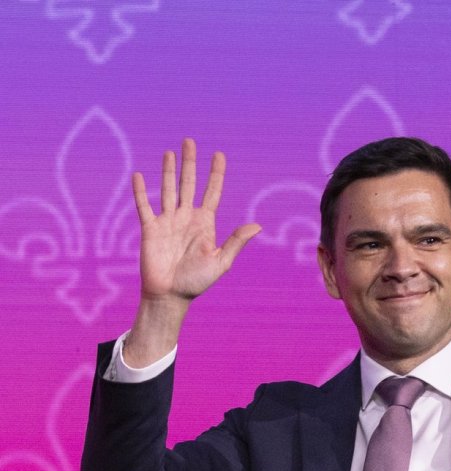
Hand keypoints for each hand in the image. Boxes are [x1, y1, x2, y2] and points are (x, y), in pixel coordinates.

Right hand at [133, 138, 259, 305]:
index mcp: (205, 224)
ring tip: (170, 152)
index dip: (215, 174)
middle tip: (189, 141)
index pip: (212, 192)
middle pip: (189, 184)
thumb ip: (235, 242)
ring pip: (168, 189)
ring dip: (168, 171)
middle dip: (190, 163)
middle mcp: (187, 218)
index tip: (218, 154)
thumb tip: (257, 226)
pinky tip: (139, 175)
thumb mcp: (220, 261)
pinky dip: (141, 191)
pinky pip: (144, 206)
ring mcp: (168, 221)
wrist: (170, 295)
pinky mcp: (150, 229)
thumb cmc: (197, 281)